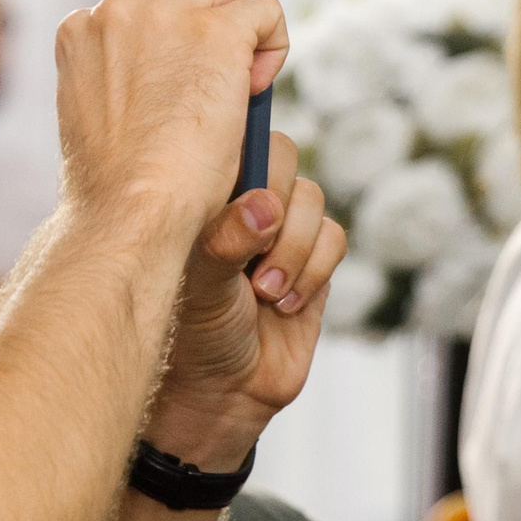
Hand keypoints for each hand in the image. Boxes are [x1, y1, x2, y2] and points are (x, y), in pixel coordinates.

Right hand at [54, 0, 287, 242]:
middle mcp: (118, 11)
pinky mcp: (217, 34)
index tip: (182, 63)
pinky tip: (260, 85)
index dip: (169, 17)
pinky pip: (265, 7)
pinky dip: (274, 42)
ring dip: (242, 18)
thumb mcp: (96, 116)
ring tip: (243, 77)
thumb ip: (121, 75)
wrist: (128, 214)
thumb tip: (169, 70)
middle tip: (218, 54)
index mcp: (80, 33)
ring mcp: (167, 17)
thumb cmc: (117, 191)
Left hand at [143, 131, 347, 470]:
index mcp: (199, 191)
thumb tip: (264, 205)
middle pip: (282, 157)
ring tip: (262, 293)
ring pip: (311, 200)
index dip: (244, 125)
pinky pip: (332, 238)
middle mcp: (241, 199)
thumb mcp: (196, 283)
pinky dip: (312, 271)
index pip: (228, 133)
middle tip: (253, 254)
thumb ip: (225, 241)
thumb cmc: (187, 332)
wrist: (218, 395)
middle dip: (274, 207)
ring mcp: (279, 228)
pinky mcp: (313, 259)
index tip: (248, 146)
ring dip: (292, 249)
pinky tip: (284, 304)